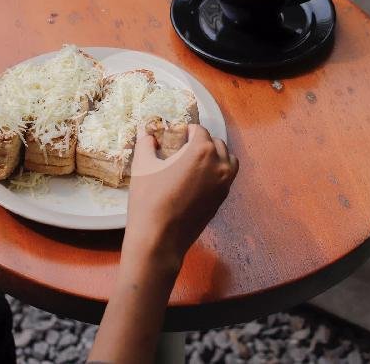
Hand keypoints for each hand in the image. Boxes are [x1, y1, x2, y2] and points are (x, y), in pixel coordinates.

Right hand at [125, 124, 238, 269]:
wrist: (159, 239)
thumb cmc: (149, 198)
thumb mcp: (142, 165)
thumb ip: (146, 143)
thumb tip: (145, 132)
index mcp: (202, 150)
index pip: (199, 130)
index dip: (185, 130)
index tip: (174, 135)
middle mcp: (219, 164)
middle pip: (215, 142)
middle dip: (200, 142)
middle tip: (181, 148)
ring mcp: (224, 184)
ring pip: (227, 159)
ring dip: (214, 155)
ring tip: (194, 162)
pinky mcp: (222, 200)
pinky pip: (226, 177)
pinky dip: (217, 172)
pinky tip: (197, 179)